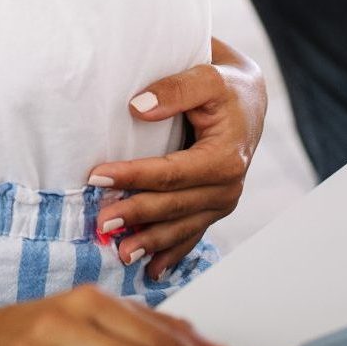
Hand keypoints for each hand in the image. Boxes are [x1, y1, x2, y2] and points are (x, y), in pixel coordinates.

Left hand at [90, 45, 265, 277]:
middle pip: (174, 206)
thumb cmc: (225, 86)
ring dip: (150, 242)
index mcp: (226, 157)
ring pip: (181, 228)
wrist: (249, 99)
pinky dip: (171, 254)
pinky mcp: (214, 208)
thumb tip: (138, 107)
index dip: (134, 176)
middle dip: (136, 216)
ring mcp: (222, 202)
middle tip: (100, 222)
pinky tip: (151, 270)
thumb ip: (176, 89)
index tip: (97, 176)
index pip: (172, 172)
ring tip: (119, 253)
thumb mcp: (206, 75)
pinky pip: (191, 235)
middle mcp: (228, 187)